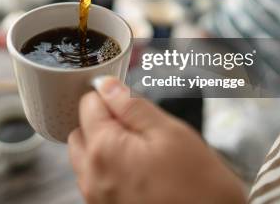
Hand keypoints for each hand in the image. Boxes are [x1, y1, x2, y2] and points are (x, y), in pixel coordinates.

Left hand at [68, 77, 245, 203]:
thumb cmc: (198, 187)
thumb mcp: (170, 133)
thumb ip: (132, 106)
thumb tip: (107, 86)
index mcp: (104, 149)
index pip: (88, 104)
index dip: (110, 95)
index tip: (129, 101)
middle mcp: (92, 175)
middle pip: (80, 131)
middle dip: (101, 120)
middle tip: (136, 125)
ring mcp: (96, 196)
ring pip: (84, 157)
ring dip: (102, 145)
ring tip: (139, 150)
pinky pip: (95, 179)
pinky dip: (108, 168)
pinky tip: (138, 170)